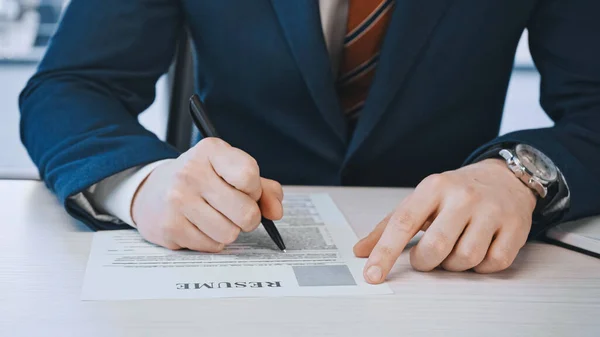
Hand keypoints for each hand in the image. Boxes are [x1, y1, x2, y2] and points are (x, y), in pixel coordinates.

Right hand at [131, 138, 283, 251]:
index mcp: (211, 151)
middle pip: (246, 212)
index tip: (248, 191)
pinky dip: (211, 240)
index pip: (249, 175)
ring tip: (215, 217)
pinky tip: (199, 226)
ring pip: (230, 234)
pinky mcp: (170, 227)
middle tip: (235, 210)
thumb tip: (276, 211)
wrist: (152, 191)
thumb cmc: (200, 180)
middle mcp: (192, 172)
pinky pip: (212, 246)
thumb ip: (263, 188)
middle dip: (248, 217)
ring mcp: (178, 200)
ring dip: (229, 231)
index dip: (256, 191)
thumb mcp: (230, 171)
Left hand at [354, 159, 536, 283]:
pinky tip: (479, 250)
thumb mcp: (421, 200)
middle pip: (435, 247)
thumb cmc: (456, 192)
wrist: (505, 177)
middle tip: (427, 257)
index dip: (385, 252)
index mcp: (434, 187)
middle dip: (426, 262)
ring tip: (455, 249)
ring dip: (454, 265)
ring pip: (465, 259)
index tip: (372, 275)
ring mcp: (492, 211)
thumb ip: (389, 226)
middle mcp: (463, 196)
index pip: (403, 223)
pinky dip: (481, 266)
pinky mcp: (516, 227)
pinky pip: (493, 264)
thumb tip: (361, 251)